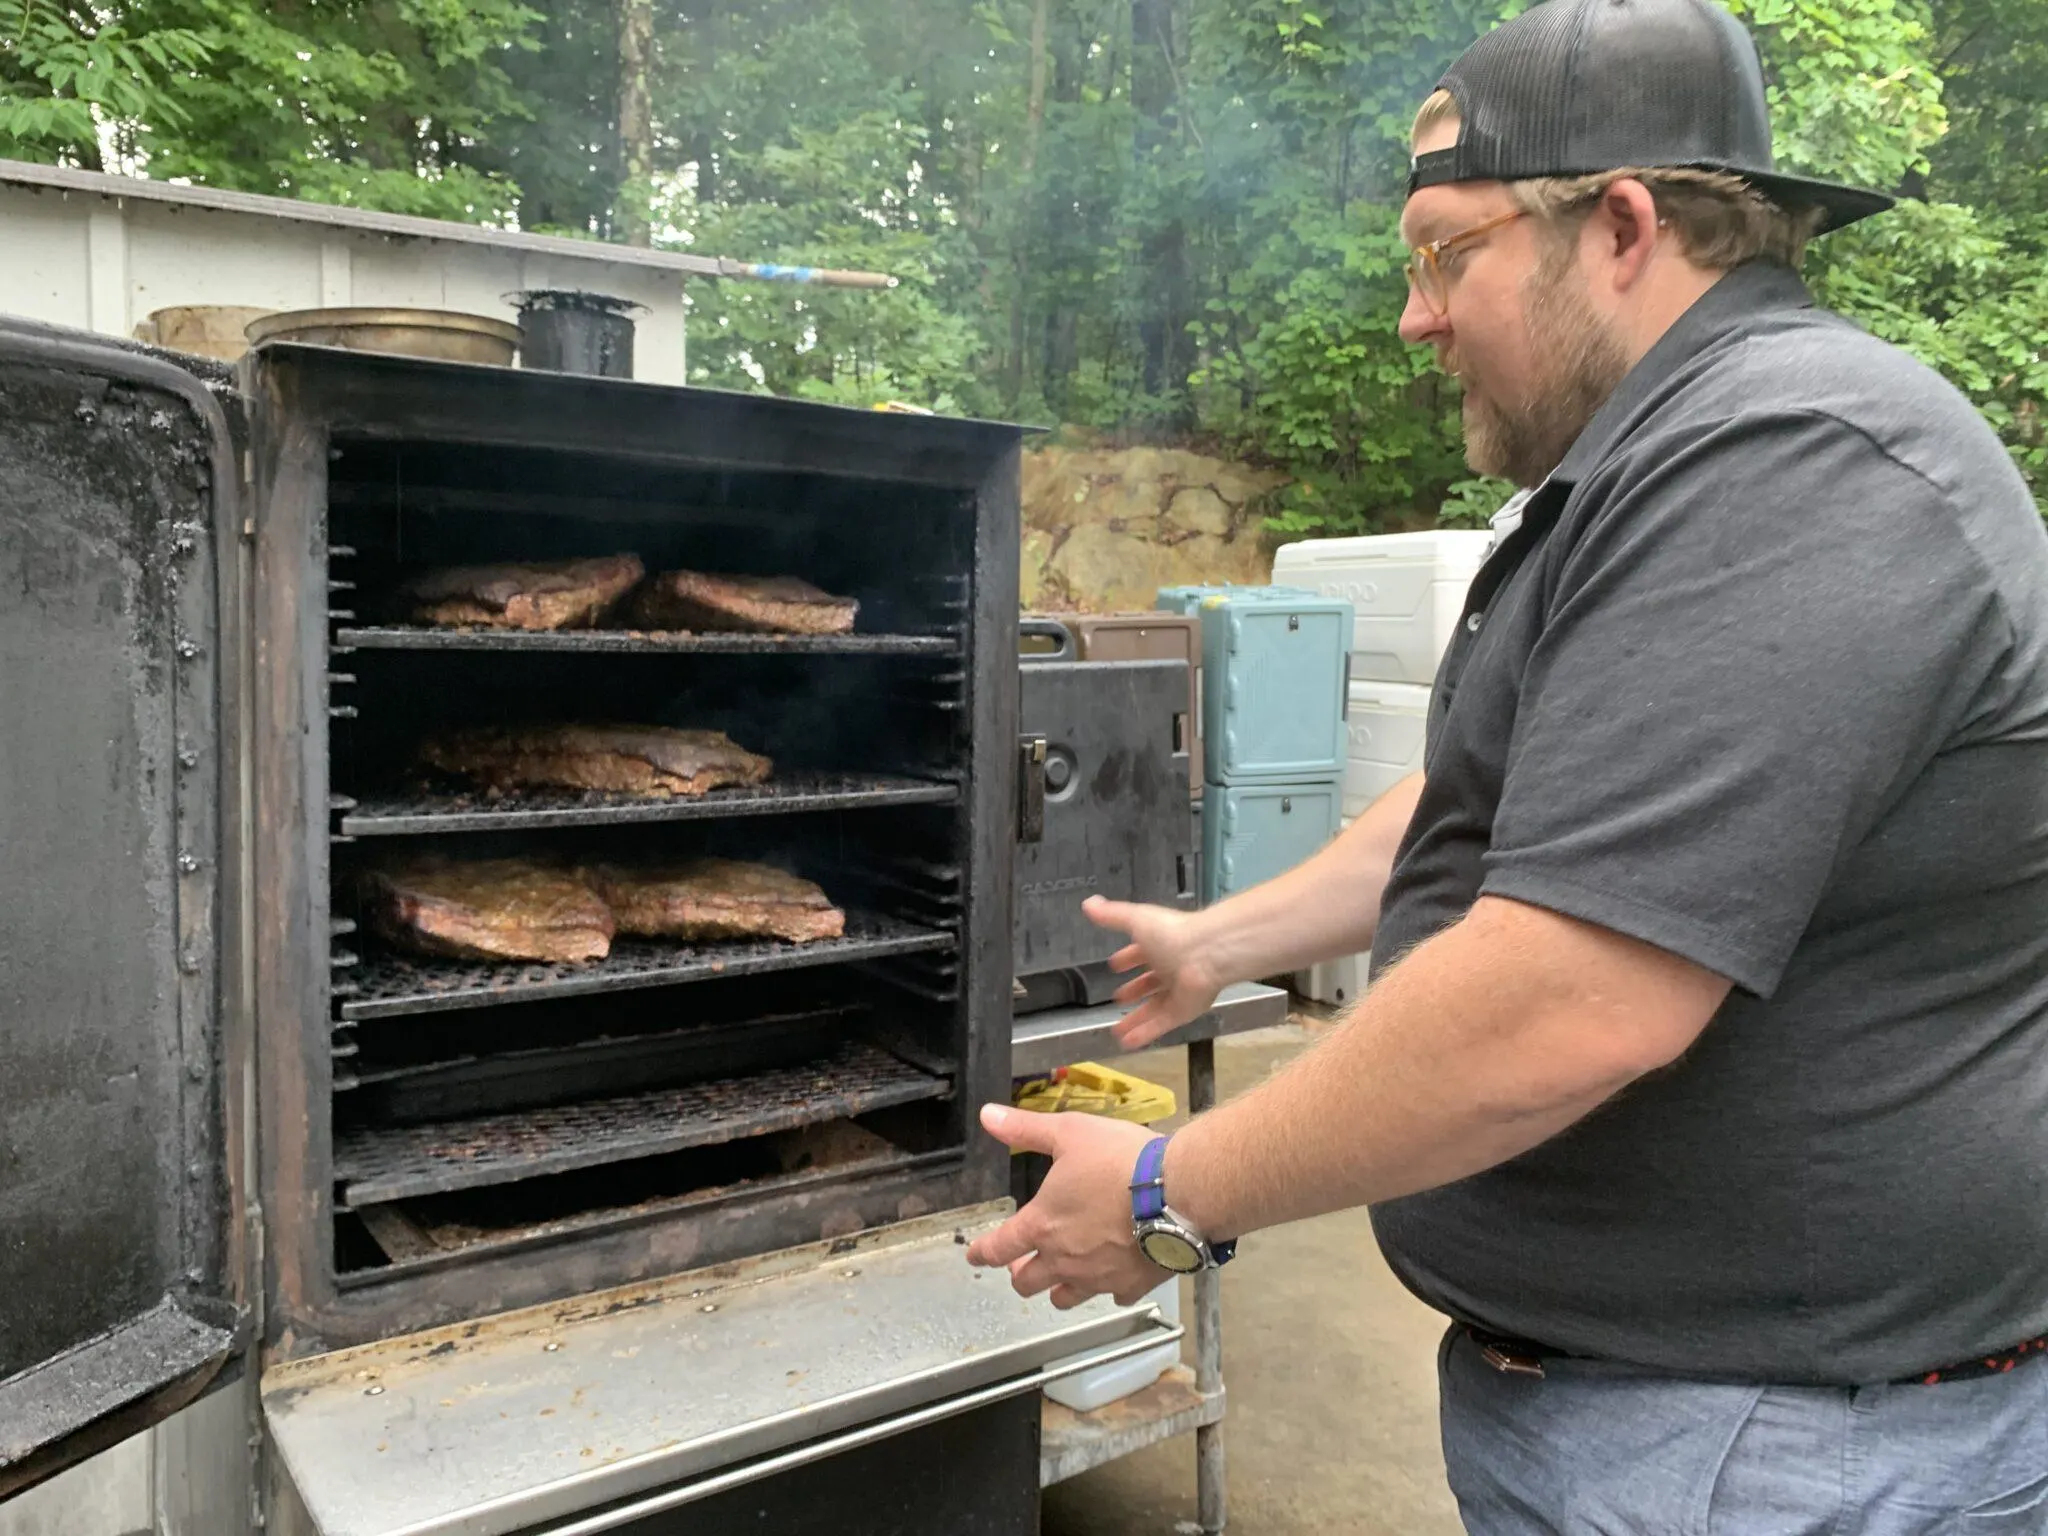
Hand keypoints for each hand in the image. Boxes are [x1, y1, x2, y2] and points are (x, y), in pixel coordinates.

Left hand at [964, 1104, 1167, 1307]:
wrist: (1176, 1193)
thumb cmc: (1119, 1160)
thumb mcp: (1069, 1132)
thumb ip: (1025, 1129)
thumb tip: (987, 1116)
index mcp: (1042, 1225)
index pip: (999, 1248)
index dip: (982, 1253)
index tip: (974, 1256)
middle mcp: (1063, 1260)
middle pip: (1027, 1283)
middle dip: (1020, 1274)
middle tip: (1024, 1263)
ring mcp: (1097, 1278)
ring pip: (1065, 1298)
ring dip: (1057, 1288)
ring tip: (1061, 1277)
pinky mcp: (1131, 1286)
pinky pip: (1113, 1296)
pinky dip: (1109, 1287)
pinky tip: (1114, 1275)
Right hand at [1083, 895, 1223, 1049]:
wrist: (1206, 955)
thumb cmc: (1170, 933)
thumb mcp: (1136, 919)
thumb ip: (1111, 915)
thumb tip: (1087, 904)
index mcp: (1160, 944)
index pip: (1141, 952)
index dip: (1128, 958)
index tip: (1115, 965)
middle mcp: (1170, 968)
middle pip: (1149, 983)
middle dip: (1134, 990)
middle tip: (1117, 998)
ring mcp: (1177, 991)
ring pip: (1154, 1008)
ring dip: (1136, 1019)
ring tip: (1116, 1031)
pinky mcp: (1183, 1011)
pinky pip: (1161, 1024)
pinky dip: (1144, 1033)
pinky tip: (1126, 1043)